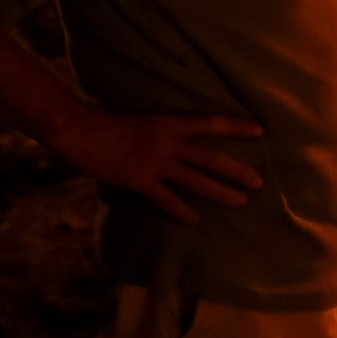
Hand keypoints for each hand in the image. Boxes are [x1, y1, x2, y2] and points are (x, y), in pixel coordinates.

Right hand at [47, 107, 264, 224]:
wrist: (77, 127)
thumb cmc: (102, 118)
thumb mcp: (137, 117)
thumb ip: (156, 131)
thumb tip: (170, 137)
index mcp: (168, 121)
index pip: (210, 122)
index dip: (236, 126)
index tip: (260, 130)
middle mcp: (167, 142)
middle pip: (211, 157)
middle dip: (237, 170)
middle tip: (259, 182)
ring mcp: (154, 162)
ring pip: (196, 180)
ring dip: (220, 192)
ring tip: (240, 202)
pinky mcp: (138, 180)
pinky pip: (166, 199)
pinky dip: (182, 210)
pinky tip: (195, 220)